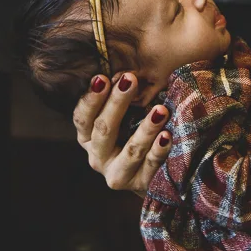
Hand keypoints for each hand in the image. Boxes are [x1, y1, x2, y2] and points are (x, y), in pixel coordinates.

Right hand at [72, 73, 171, 194]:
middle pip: (104, 130)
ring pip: (131, 150)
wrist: (148, 175)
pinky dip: (159, 150)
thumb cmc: (131, 133)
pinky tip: (167, 135)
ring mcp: (117, 173)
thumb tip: (122, 66)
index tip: (102, 77)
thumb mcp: (120, 117)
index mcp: (87, 137)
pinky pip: (151, 165)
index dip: (91, 98)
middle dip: (117, 103)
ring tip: (160, 110)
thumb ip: (116, 98)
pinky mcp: (139, 184)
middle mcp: (97, 156)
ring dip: (145, 128)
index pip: (82, 117)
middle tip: (130, 79)